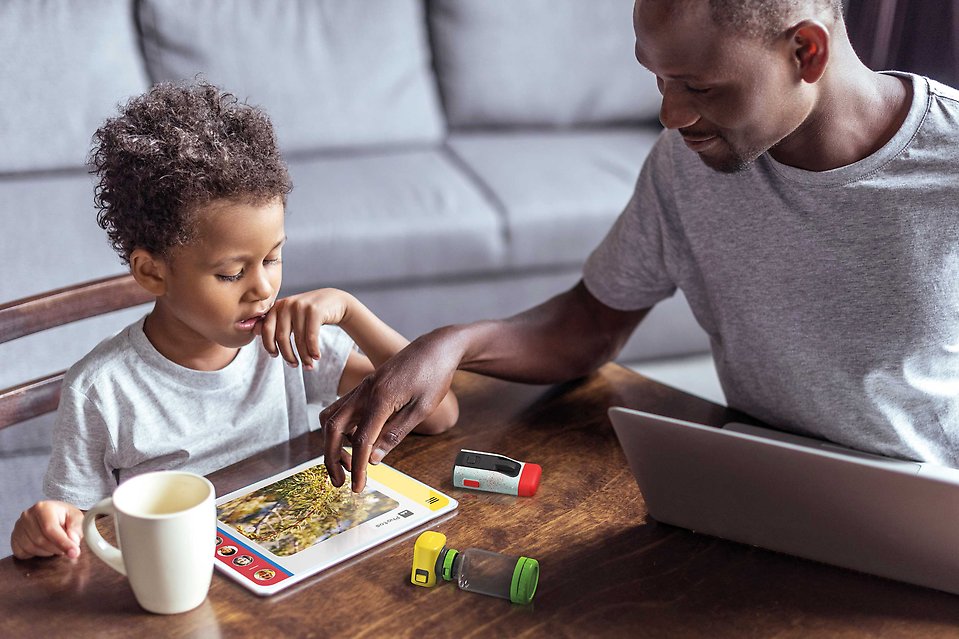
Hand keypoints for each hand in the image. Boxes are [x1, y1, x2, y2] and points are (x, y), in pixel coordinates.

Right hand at [11, 500, 83, 559]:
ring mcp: (18, 528)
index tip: (74, 553)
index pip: (50, 529)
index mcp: (43, 508)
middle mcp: (27, 516)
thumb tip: (73, 540)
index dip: (63, 543)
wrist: (51, 516)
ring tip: (56, 545)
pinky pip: (23, 553)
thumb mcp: (76, 517)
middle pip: (41, 540)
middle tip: (67, 548)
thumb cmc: (64, 517)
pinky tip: (44, 548)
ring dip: (48, 552)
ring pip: (32, 548)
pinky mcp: (13, 539)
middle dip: (57, 548)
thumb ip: (77, 527)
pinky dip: (35, 554)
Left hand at [258, 288, 352, 368]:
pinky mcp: (315, 311)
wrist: (335, 302)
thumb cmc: (309, 313)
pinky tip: (317, 357)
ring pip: (298, 340)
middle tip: (294, 365)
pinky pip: (311, 337)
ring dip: (304, 356)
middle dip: (288, 355)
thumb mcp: (290, 316)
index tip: (275, 356)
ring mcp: (301, 306)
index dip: (269, 346)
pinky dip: (313, 350)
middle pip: (282, 337)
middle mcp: (287, 304)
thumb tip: (250, 329)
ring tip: (309, 365)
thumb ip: (272, 322)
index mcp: (277, 306)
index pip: (266, 330)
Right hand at [321, 327, 463, 491]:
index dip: (358, 467)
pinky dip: (341, 429)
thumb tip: (374, 459)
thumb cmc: (433, 375)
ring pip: (331, 417)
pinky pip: (342, 409)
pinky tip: (357, 441)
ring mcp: (362, 388)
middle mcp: (364, 391)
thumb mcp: (422, 409)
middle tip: (340, 482)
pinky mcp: (365, 387)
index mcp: (380, 398)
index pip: (361, 440)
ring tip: (348, 463)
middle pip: (333, 429)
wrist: (436, 347)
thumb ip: (395, 434)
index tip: (357, 487)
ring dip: (332, 443)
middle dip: (331, 458)